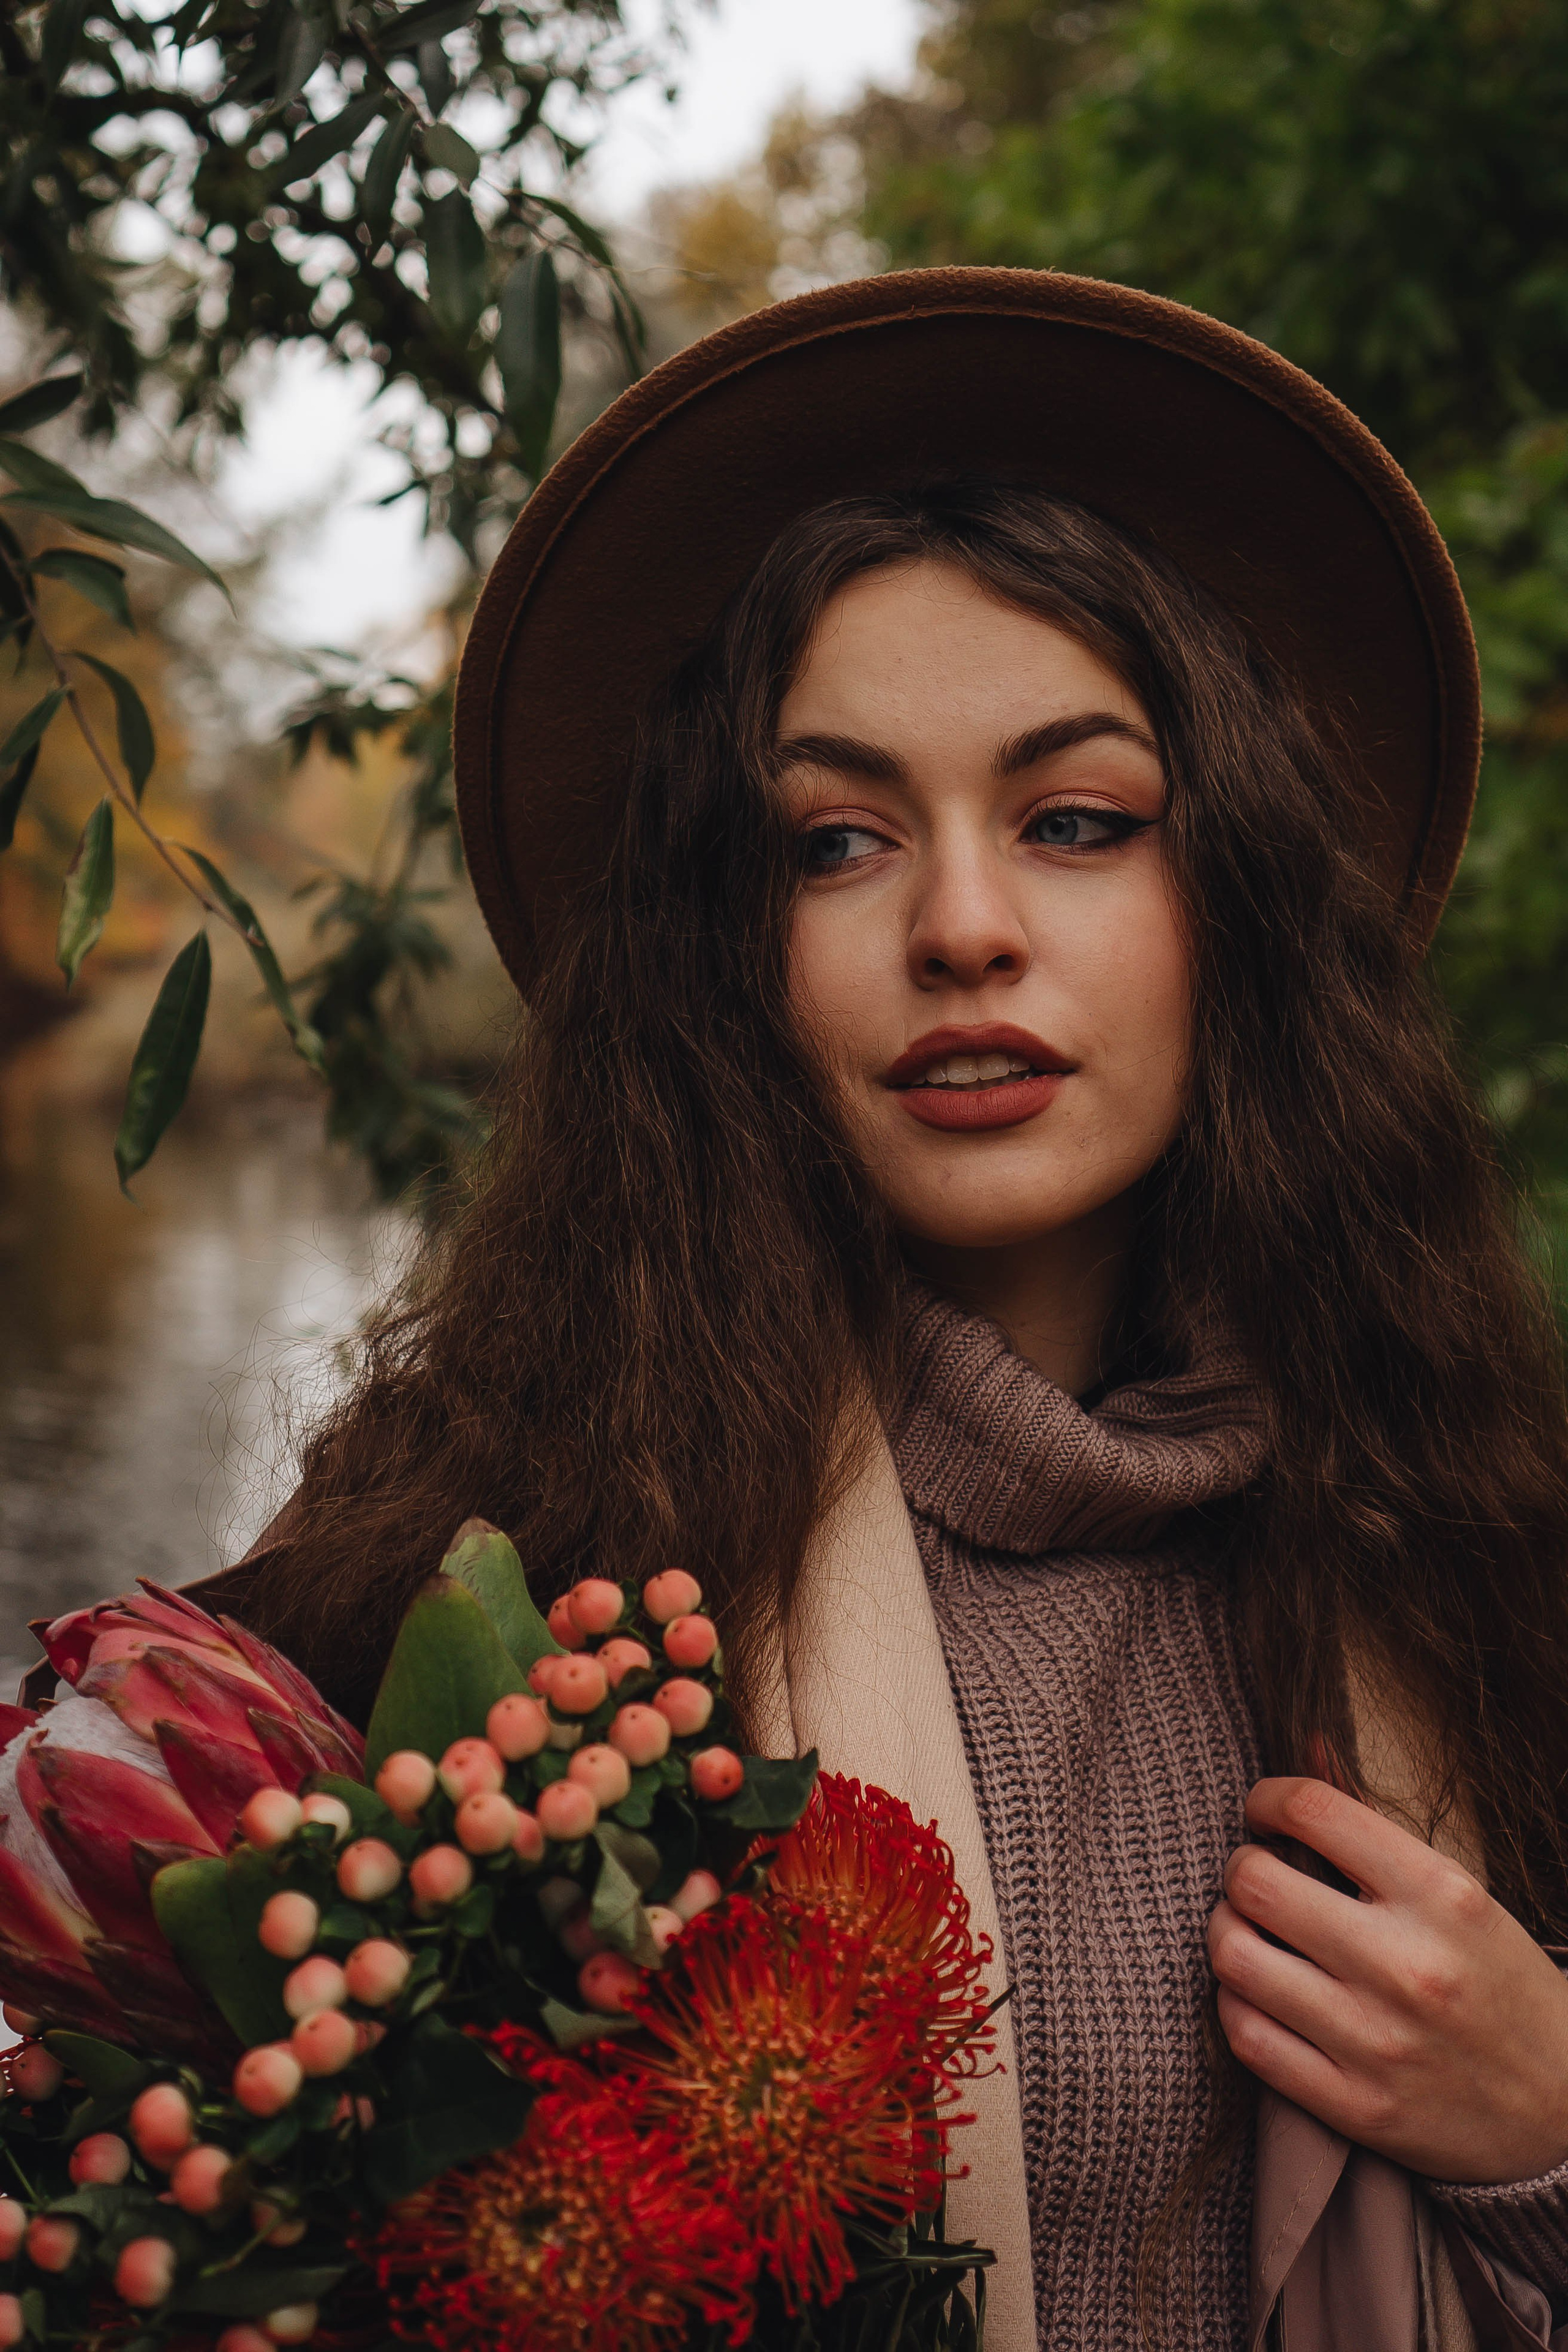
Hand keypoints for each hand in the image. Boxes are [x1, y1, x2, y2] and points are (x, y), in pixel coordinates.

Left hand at [1208, 1775, 1567, 2183]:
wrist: (1564, 2110)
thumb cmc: (1497, 1982)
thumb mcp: (1456, 1891)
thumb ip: (1371, 1823)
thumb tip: (1309, 1743)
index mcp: (1441, 1895)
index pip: (1313, 1811)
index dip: (1267, 1799)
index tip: (1265, 1812)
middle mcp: (1406, 1964)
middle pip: (1255, 1882)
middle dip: (1241, 1868)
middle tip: (1255, 1875)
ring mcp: (1377, 2040)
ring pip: (1235, 1956)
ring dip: (1227, 1932)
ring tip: (1248, 1930)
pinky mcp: (1356, 2105)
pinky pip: (1246, 2036)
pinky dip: (1234, 2002)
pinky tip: (1257, 1991)